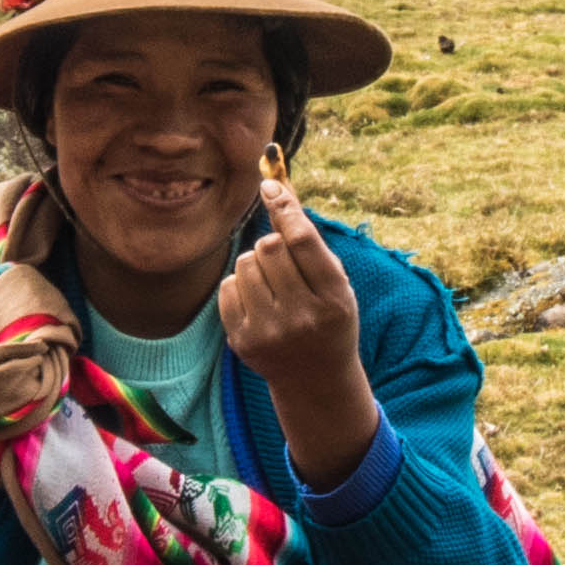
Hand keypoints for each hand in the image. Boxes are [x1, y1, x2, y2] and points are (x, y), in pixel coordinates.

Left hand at [215, 162, 385, 488]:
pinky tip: (259, 303)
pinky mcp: (242, 340)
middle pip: (269, 247)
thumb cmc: (328, 318)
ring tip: (273, 285)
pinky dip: (241, 284)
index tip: (270, 185)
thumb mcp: (335, 283)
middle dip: (273, 243)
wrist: (315, 379)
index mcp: (334, 299)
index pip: (302, 241)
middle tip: (284, 262)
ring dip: (257, 264)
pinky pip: (228, 285)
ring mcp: (269, 331)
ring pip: (245, 263)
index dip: (285, 208)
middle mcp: (302, 317)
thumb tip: (275, 185)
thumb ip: (309, 241)